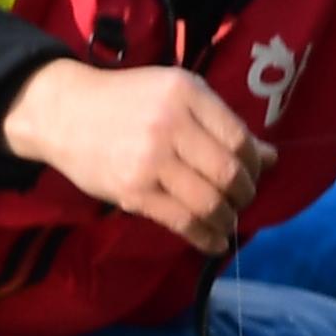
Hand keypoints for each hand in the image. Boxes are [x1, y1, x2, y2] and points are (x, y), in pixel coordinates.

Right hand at [0, 61, 273, 255]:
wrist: (64, 112)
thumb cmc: (126, 101)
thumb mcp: (174, 94)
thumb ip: (220, 122)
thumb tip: (270, 158)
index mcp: (186, 93)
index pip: (239, 139)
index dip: (255, 164)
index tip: (255, 174)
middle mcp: (170, 124)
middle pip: (229, 173)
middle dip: (245, 194)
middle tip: (241, 200)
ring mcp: (150, 160)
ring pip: (209, 202)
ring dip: (227, 219)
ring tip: (226, 221)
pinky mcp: (133, 191)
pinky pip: (181, 222)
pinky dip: (204, 237)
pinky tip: (213, 241)